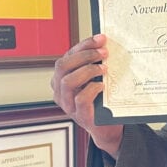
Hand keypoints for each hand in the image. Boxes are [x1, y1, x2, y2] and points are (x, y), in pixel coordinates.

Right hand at [51, 34, 123, 156]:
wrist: (107, 127)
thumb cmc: (101, 100)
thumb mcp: (95, 79)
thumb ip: (94, 64)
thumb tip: (105, 44)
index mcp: (62, 78)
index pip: (67, 56)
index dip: (84, 44)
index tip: (101, 38)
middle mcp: (60, 90)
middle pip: (62, 66)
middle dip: (84, 55)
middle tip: (104, 52)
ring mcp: (68, 104)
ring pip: (68, 81)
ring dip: (88, 70)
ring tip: (104, 68)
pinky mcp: (80, 115)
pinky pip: (80, 99)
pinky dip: (92, 89)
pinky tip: (102, 85)